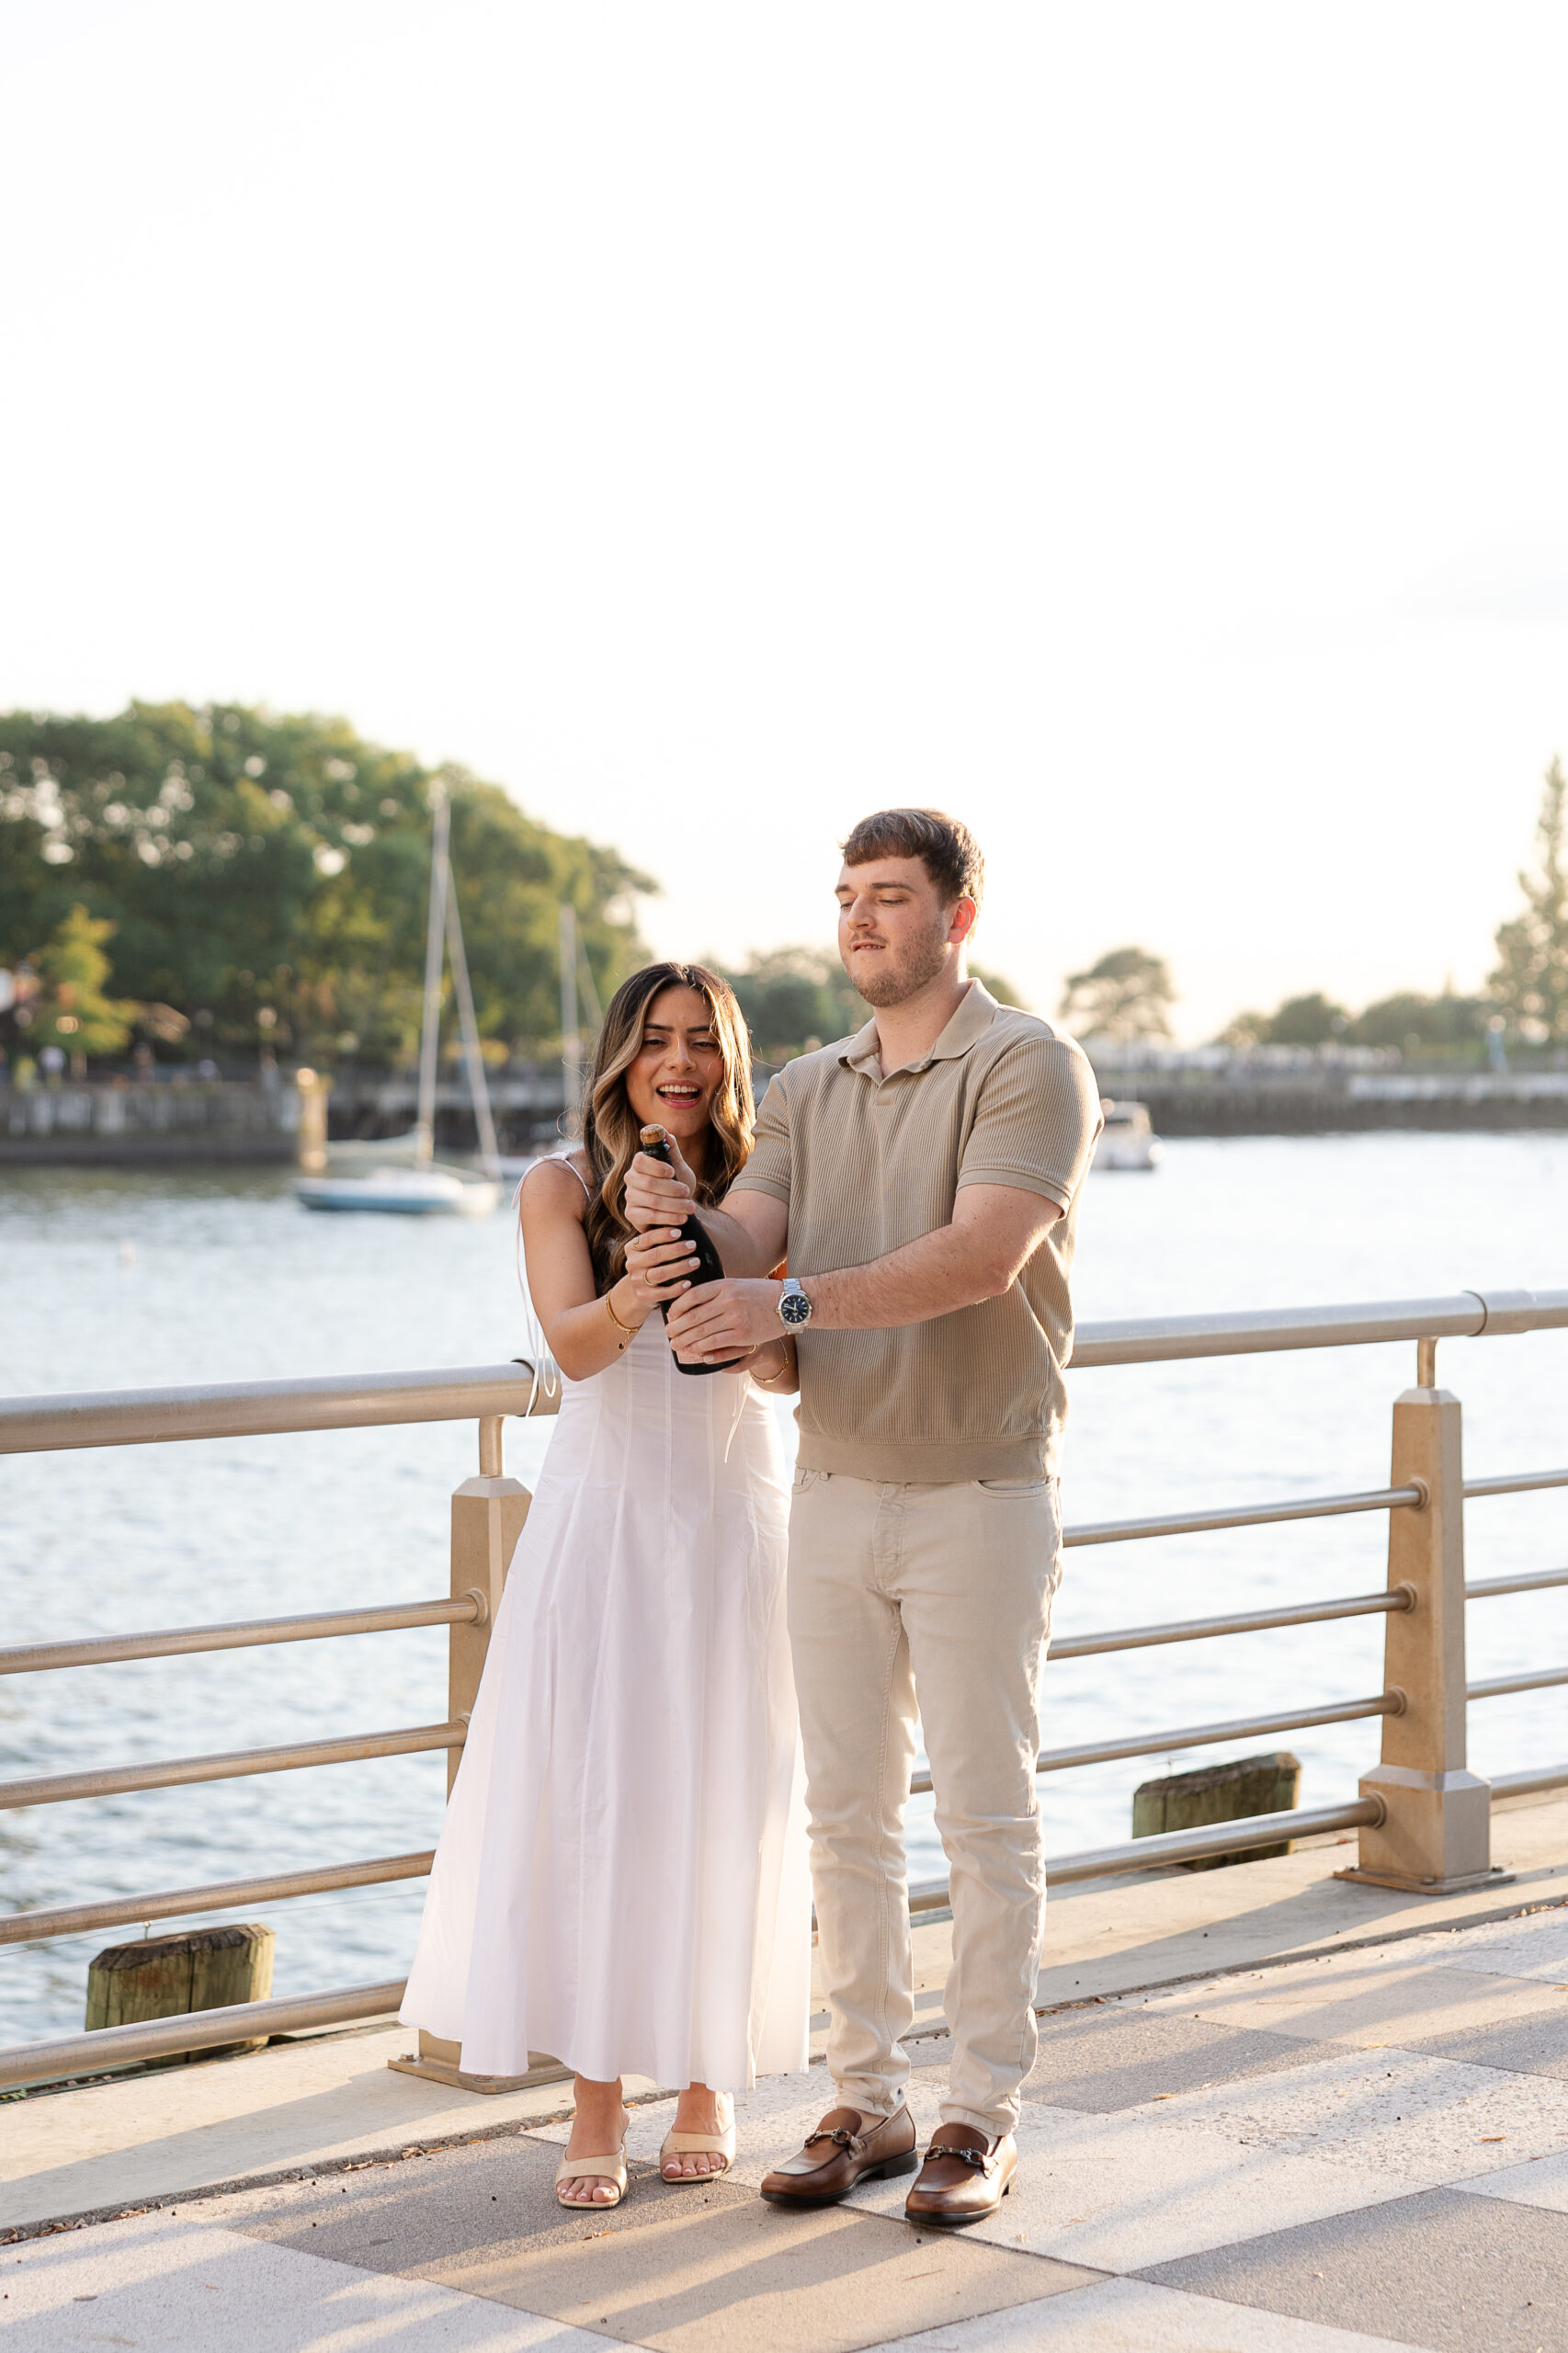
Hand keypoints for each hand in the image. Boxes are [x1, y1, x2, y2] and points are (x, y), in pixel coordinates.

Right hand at [622, 1227, 700, 1316]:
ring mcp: (637, 1281)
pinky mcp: (645, 1296)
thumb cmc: (654, 1262)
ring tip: (696, 1262)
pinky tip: (689, 1283)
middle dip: (676, 1250)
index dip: (663, 1234)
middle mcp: (631, 1264)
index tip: (680, 1231)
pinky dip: (677, 1288)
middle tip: (693, 1245)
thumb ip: (663, 1236)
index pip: (646, 1238)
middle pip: (655, 1255)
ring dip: (680, 1267)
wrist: (640, 1289)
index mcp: (631, 1248)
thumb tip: (691, 1218)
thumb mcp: (652, 1247)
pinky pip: (663, 1293)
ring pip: (660, 1274)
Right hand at [624, 1147, 696, 1234]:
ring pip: (652, 1201)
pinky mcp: (632, 1214)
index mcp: (640, 1164)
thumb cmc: (677, 1185)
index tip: (672, 1172)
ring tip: (690, 1208)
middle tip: (688, 1193)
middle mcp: (631, 1179)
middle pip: (648, 1183)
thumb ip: (672, 1150)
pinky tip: (682, 1219)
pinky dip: (668, 1218)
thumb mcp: (679, 1167)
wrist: (678, 1209)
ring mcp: (630, 1197)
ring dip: (674, 1205)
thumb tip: (664, 1132)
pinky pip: (649, 1217)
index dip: (656, 1166)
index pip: (640, 1160)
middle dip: (672, 1189)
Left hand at [665, 1277, 783, 1363]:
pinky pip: (715, 1343)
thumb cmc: (762, 1294)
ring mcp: (735, 1318)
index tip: (670, 1315)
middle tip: (668, 1334)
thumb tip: (692, 1300)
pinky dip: (702, 1349)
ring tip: (676, 1345)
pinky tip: (694, 1351)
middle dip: (676, 1327)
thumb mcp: (738, 1284)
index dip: (677, 1307)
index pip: (692, 1295)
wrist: (790, 1303)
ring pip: (701, 1332)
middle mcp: (728, 1300)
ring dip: (685, 1341)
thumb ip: (718, 1291)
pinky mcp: (742, 1335)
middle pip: (693, 1316)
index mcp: (725, 1285)